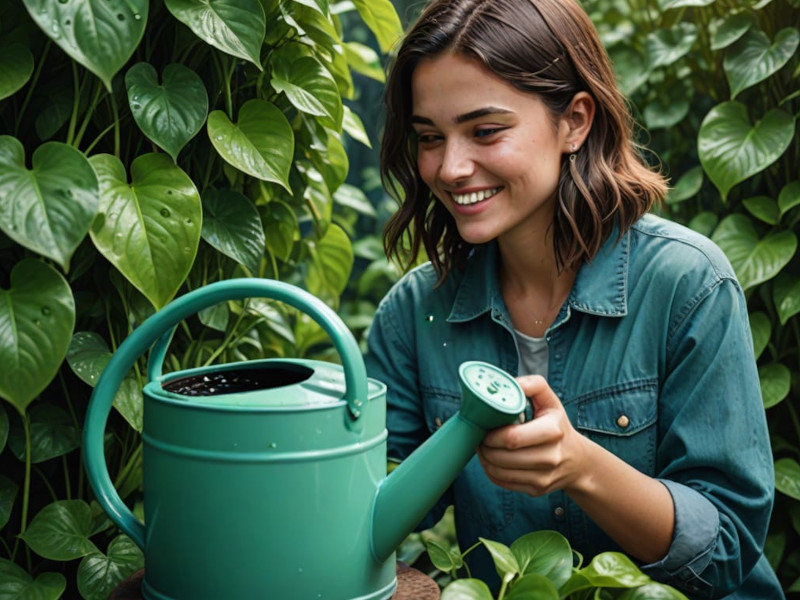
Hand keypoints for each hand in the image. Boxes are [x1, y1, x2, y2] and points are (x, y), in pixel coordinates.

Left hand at [477, 375, 590, 496]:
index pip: (513, 438)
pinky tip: (490, 461)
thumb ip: (533, 385)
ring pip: (501, 472)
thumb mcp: (550, 401)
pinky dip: (491, 472)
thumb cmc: (557, 425)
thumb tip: (510, 384)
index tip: (485, 428)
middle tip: (479, 438)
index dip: (492, 434)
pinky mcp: (537, 489)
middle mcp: (551, 457)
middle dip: (485, 447)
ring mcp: (544, 477)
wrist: (577, 460)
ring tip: (483, 448)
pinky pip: (504, 483)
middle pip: (503, 457)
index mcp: (554, 430)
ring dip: (485, 460)